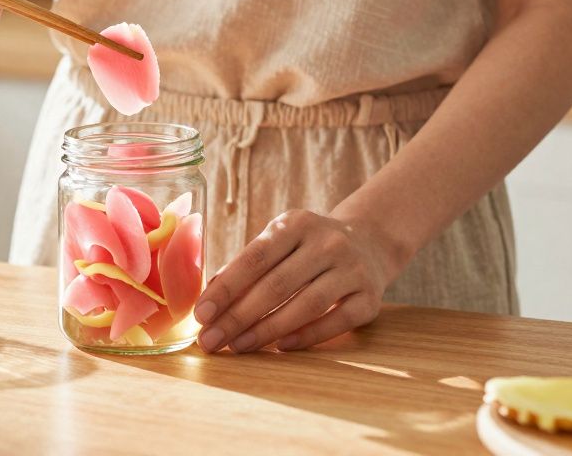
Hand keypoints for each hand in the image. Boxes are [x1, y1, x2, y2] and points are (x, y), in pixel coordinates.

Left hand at [193, 210, 398, 352]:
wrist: (370, 243)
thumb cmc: (307, 248)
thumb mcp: (280, 241)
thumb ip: (247, 266)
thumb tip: (209, 301)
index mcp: (295, 224)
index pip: (255, 258)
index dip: (226, 288)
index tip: (201, 314)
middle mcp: (327, 242)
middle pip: (276, 285)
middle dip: (238, 316)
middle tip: (211, 340)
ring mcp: (352, 269)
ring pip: (306, 304)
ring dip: (267, 330)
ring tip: (238, 346)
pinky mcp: (370, 297)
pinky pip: (337, 321)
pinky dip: (307, 336)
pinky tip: (281, 347)